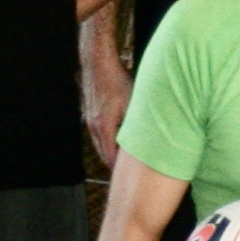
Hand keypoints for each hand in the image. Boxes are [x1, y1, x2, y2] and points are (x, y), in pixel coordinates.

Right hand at [81, 50, 131, 168]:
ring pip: (100, 144)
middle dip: (115, 164)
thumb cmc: (117, 80)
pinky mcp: (91, 113)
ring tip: (126, 160)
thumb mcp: (132, 103)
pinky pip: (98, 134)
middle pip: (103, 154)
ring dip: (111, 152)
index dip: (120, 169)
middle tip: (129, 174)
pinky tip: (119, 139)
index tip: (130, 177)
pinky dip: (108, 141)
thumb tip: (149, 138)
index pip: (110, 158)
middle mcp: (93, 126)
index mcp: (103, 127)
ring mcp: (90, 120)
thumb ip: (136, 123)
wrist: (98, 63)